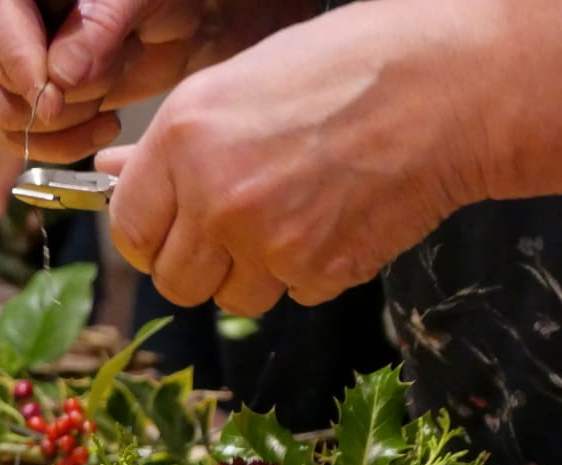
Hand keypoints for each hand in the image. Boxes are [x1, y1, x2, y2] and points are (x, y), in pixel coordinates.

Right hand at [0, 0, 313, 162]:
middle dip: (53, 95)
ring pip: (9, 114)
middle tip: (98, 90)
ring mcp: (23, 65)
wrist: (195, 17)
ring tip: (107, 105)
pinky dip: (66, 144)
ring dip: (64, 122)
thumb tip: (60, 77)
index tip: (50, 94)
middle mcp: (12, 24)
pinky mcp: (42, 102)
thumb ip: (99, 26)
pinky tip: (103, 125)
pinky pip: (30, 139)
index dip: (19, 61)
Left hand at [97, 1, 490, 315]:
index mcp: (182, 142)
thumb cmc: (345, 69)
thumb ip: (166, 145)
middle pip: (174, 281)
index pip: (128, 231)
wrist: (450, 89)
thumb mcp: (235, 85)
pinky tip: (332, 220)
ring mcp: (269, 242)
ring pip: (232, 298)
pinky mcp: (321, 272)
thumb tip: (110, 172)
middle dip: (197, 264)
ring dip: (253, 273)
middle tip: (229, 232)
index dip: (147, 236)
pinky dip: (307, 272)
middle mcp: (216, 199)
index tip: (165, 231)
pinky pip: (292, 295)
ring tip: (292, 216)